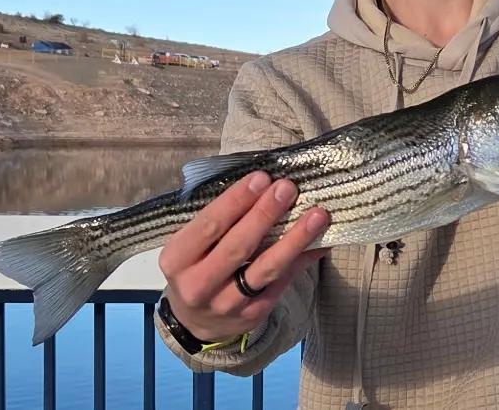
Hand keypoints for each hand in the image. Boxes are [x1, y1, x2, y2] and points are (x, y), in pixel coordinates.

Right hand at [158, 171, 330, 342]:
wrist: (195, 321)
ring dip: (295, 239)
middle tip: (288, 188)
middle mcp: (198, 285)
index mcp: (177, 259)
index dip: (236, 201)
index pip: (209, 226)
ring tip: (318, 216)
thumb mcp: (190, 244)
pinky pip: (282, 283)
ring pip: (266, 269)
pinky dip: (303, 259)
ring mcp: (227, 304)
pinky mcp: (253, 314)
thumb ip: (218, 219)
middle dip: (265, 214)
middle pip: (238, 247)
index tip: (262, 178)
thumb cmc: (197, 265)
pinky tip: (320, 241)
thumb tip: (262, 186)